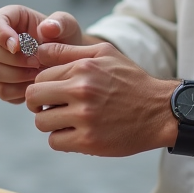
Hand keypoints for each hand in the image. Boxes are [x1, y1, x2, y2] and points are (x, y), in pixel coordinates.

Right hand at [0, 7, 85, 103]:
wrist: (64, 62)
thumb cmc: (63, 39)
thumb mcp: (68, 26)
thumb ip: (61, 22)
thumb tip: (45, 28)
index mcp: (9, 18)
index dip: (1, 34)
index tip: (19, 46)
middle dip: (14, 58)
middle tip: (37, 62)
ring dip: (18, 75)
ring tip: (38, 72)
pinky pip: (1, 90)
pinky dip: (20, 90)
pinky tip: (35, 83)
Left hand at [25, 42, 175, 156]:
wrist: (160, 112)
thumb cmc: (131, 81)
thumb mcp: (106, 54)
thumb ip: (70, 50)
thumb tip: (39, 51)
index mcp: (83, 67)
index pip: (40, 76)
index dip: (44, 86)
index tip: (54, 93)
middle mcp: (82, 90)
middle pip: (33, 98)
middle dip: (39, 104)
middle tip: (53, 107)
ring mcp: (84, 117)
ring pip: (42, 123)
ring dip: (51, 123)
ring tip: (68, 121)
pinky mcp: (89, 140)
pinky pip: (55, 142)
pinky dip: (62, 139)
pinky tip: (76, 133)